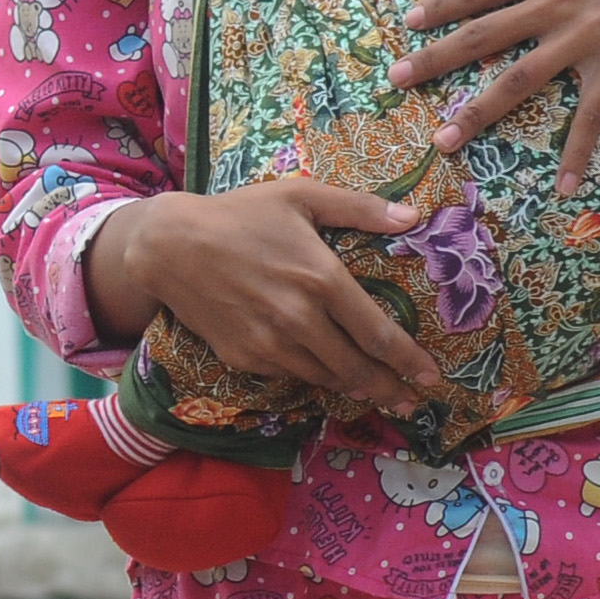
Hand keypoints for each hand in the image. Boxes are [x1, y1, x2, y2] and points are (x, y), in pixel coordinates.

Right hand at [90, 181, 440, 413]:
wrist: (168, 245)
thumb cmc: (238, 214)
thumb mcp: (300, 196)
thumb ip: (359, 208)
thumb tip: (412, 217)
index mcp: (322, 279)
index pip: (379, 334)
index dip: (409, 360)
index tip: (431, 376)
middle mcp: (299, 319)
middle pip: (357, 368)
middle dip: (390, 389)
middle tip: (411, 402)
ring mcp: (270, 344)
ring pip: (325, 378)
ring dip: (354, 390)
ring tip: (376, 394)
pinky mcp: (245, 357)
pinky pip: (290, 375)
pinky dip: (312, 377)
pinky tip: (325, 375)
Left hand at [391, 0, 599, 191]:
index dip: (440, 8)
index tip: (408, 23)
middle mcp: (552, 7)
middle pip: (482, 37)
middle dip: (435, 60)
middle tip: (395, 80)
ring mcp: (581, 40)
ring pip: (518, 81)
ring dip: (478, 112)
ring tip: (443, 139)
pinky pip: (590, 116)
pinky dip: (576, 152)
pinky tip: (562, 187)